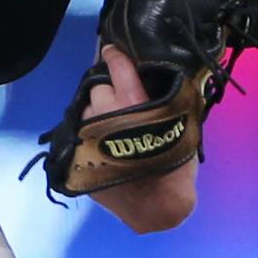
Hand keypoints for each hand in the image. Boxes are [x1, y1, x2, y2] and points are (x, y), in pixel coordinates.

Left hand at [85, 43, 196, 233]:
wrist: (158, 208)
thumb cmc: (175, 168)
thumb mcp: (179, 126)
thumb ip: (164, 103)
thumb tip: (159, 85)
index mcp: (132, 101)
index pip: (117, 65)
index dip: (114, 55)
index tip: (111, 50)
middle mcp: (104, 113)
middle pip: (99, 89)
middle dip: (109, 93)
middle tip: (122, 105)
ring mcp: (87, 134)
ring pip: (87, 112)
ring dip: (97, 115)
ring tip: (112, 129)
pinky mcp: (78, 154)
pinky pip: (81, 136)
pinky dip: (90, 137)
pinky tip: (103, 146)